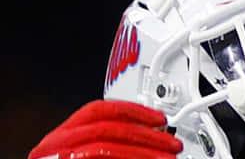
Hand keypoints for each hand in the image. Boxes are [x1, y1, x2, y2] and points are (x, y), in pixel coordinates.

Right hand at [29, 101, 180, 158]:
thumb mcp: (93, 153)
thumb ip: (113, 143)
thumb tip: (153, 136)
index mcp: (62, 135)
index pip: (99, 109)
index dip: (133, 110)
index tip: (159, 118)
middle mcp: (54, 144)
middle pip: (106, 126)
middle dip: (146, 133)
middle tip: (172, 143)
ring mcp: (56, 157)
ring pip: (106, 144)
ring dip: (143, 151)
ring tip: (167, 158)